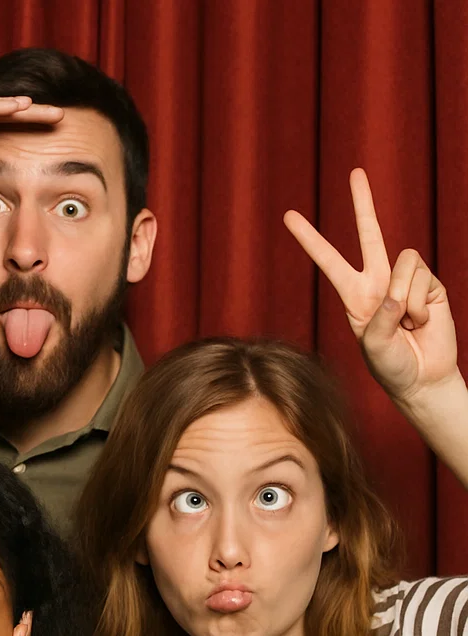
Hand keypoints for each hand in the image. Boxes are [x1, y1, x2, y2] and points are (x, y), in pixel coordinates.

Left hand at [284, 168, 458, 404]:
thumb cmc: (390, 366)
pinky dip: (421, 305)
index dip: (309, 238)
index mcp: (353, 294)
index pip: (328, 260)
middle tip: (355, 171)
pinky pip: (422, 279)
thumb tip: (395, 295)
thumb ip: (379, 318)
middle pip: (370, 234)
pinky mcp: (432, 284)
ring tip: (407, 324)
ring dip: (405, 298)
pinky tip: (422, 322)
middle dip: (363, 203)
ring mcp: (406, 280)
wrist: (423, 378)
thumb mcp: (373, 346)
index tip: (288, 215)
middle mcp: (378, 281)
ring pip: (403, 262)